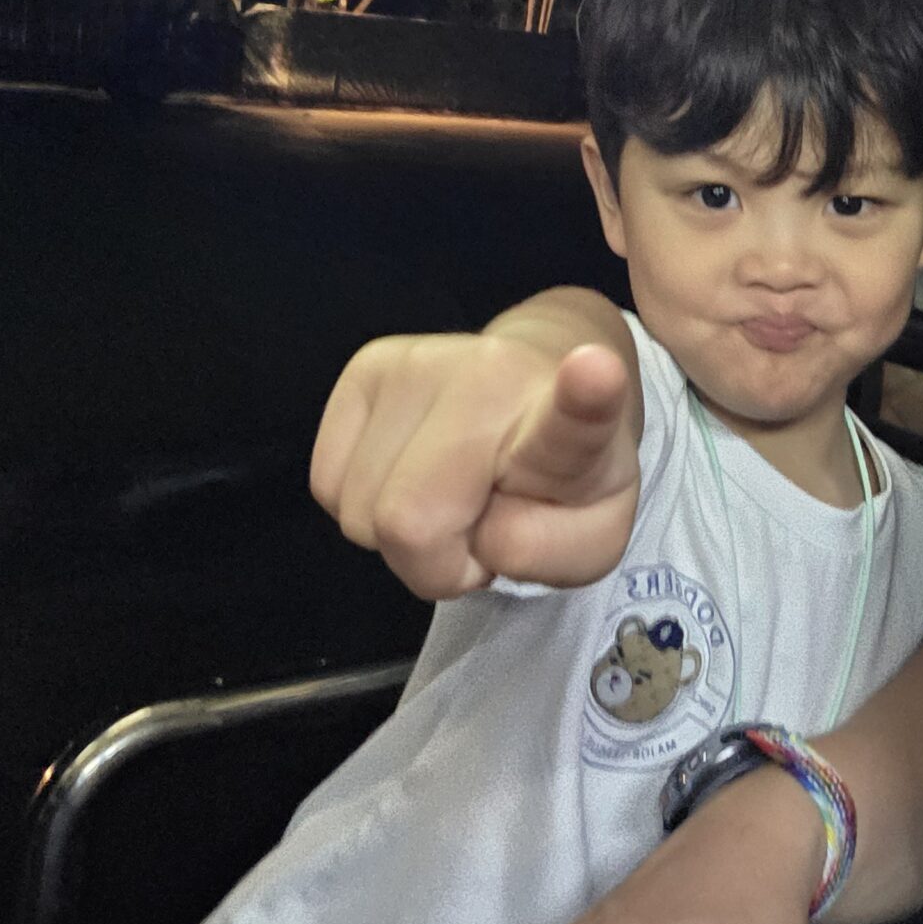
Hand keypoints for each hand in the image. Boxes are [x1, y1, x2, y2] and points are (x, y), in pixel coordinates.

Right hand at [311, 330, 639, 597]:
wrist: (537, 385)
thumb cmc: (563, 475)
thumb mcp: (590, 537)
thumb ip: (551, 554)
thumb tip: (485, 535)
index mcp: (566, 424)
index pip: (573, 416)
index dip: (586, 397)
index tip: (596, 368)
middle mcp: (487, 375)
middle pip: (405, 523)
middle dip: (434, 562)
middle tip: (478, 530)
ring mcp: (415, 362)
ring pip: (356, 511)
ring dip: (400, 531)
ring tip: (451, 496)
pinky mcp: (364, 366)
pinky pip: (326, 485)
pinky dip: (364, 503)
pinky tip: (414, 473)